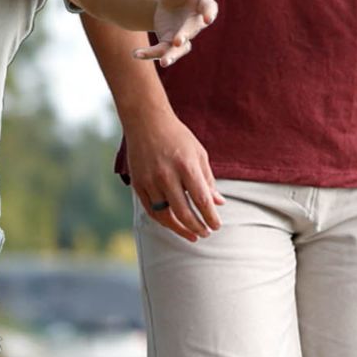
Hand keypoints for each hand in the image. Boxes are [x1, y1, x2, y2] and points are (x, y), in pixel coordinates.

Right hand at [127, 111, 223, 241]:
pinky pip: (151, 210)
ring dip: (180, 229)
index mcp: (186, 166)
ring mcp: (150, 181)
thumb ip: (208, 180)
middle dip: (197, 227)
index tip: (216, 226)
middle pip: (183, 212)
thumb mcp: (198, 154)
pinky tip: (174, 225)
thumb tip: (218, 204)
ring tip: (192, 235)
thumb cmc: (177, 137)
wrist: (146, 121)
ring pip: (165, 215)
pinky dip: (163, 221)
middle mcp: (167, 175)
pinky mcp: (138, 184)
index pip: (201, 200)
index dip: (210, 217)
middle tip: (206, 233)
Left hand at [134, 0, 217, 66]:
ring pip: (179, 49)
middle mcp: (195, 23)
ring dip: (171, 56)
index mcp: (202, 3)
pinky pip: (160, 51)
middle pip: (191, 31)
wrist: (168, 2)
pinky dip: (149, 54)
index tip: (208, 18)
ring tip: (163, 63)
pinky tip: (135, 53)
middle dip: (185, 36)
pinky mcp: (169, 43)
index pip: (209, 8)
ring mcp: (183, 36)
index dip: (209, 13)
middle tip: (178, 42)